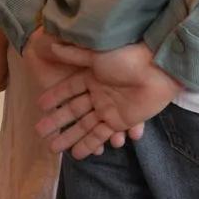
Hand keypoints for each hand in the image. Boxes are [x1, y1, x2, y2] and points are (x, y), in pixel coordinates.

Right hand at [29, 36, 185, 158]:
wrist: (158, 68)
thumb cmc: (128, 56)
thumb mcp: (98, 53)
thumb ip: (75, 53)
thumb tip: (53, 44)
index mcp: (92, 76)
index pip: (68, 89)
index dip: (55, 98)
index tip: (40, 107)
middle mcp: (99, 94)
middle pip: (74, 110)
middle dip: (57, 122)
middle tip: (40, 133)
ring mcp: (110, 108)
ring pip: (85, 126)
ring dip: (70, 137)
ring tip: (53, 148)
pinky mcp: (121, 120)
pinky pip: (102, 134)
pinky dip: (90, 144)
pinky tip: (77, 154)